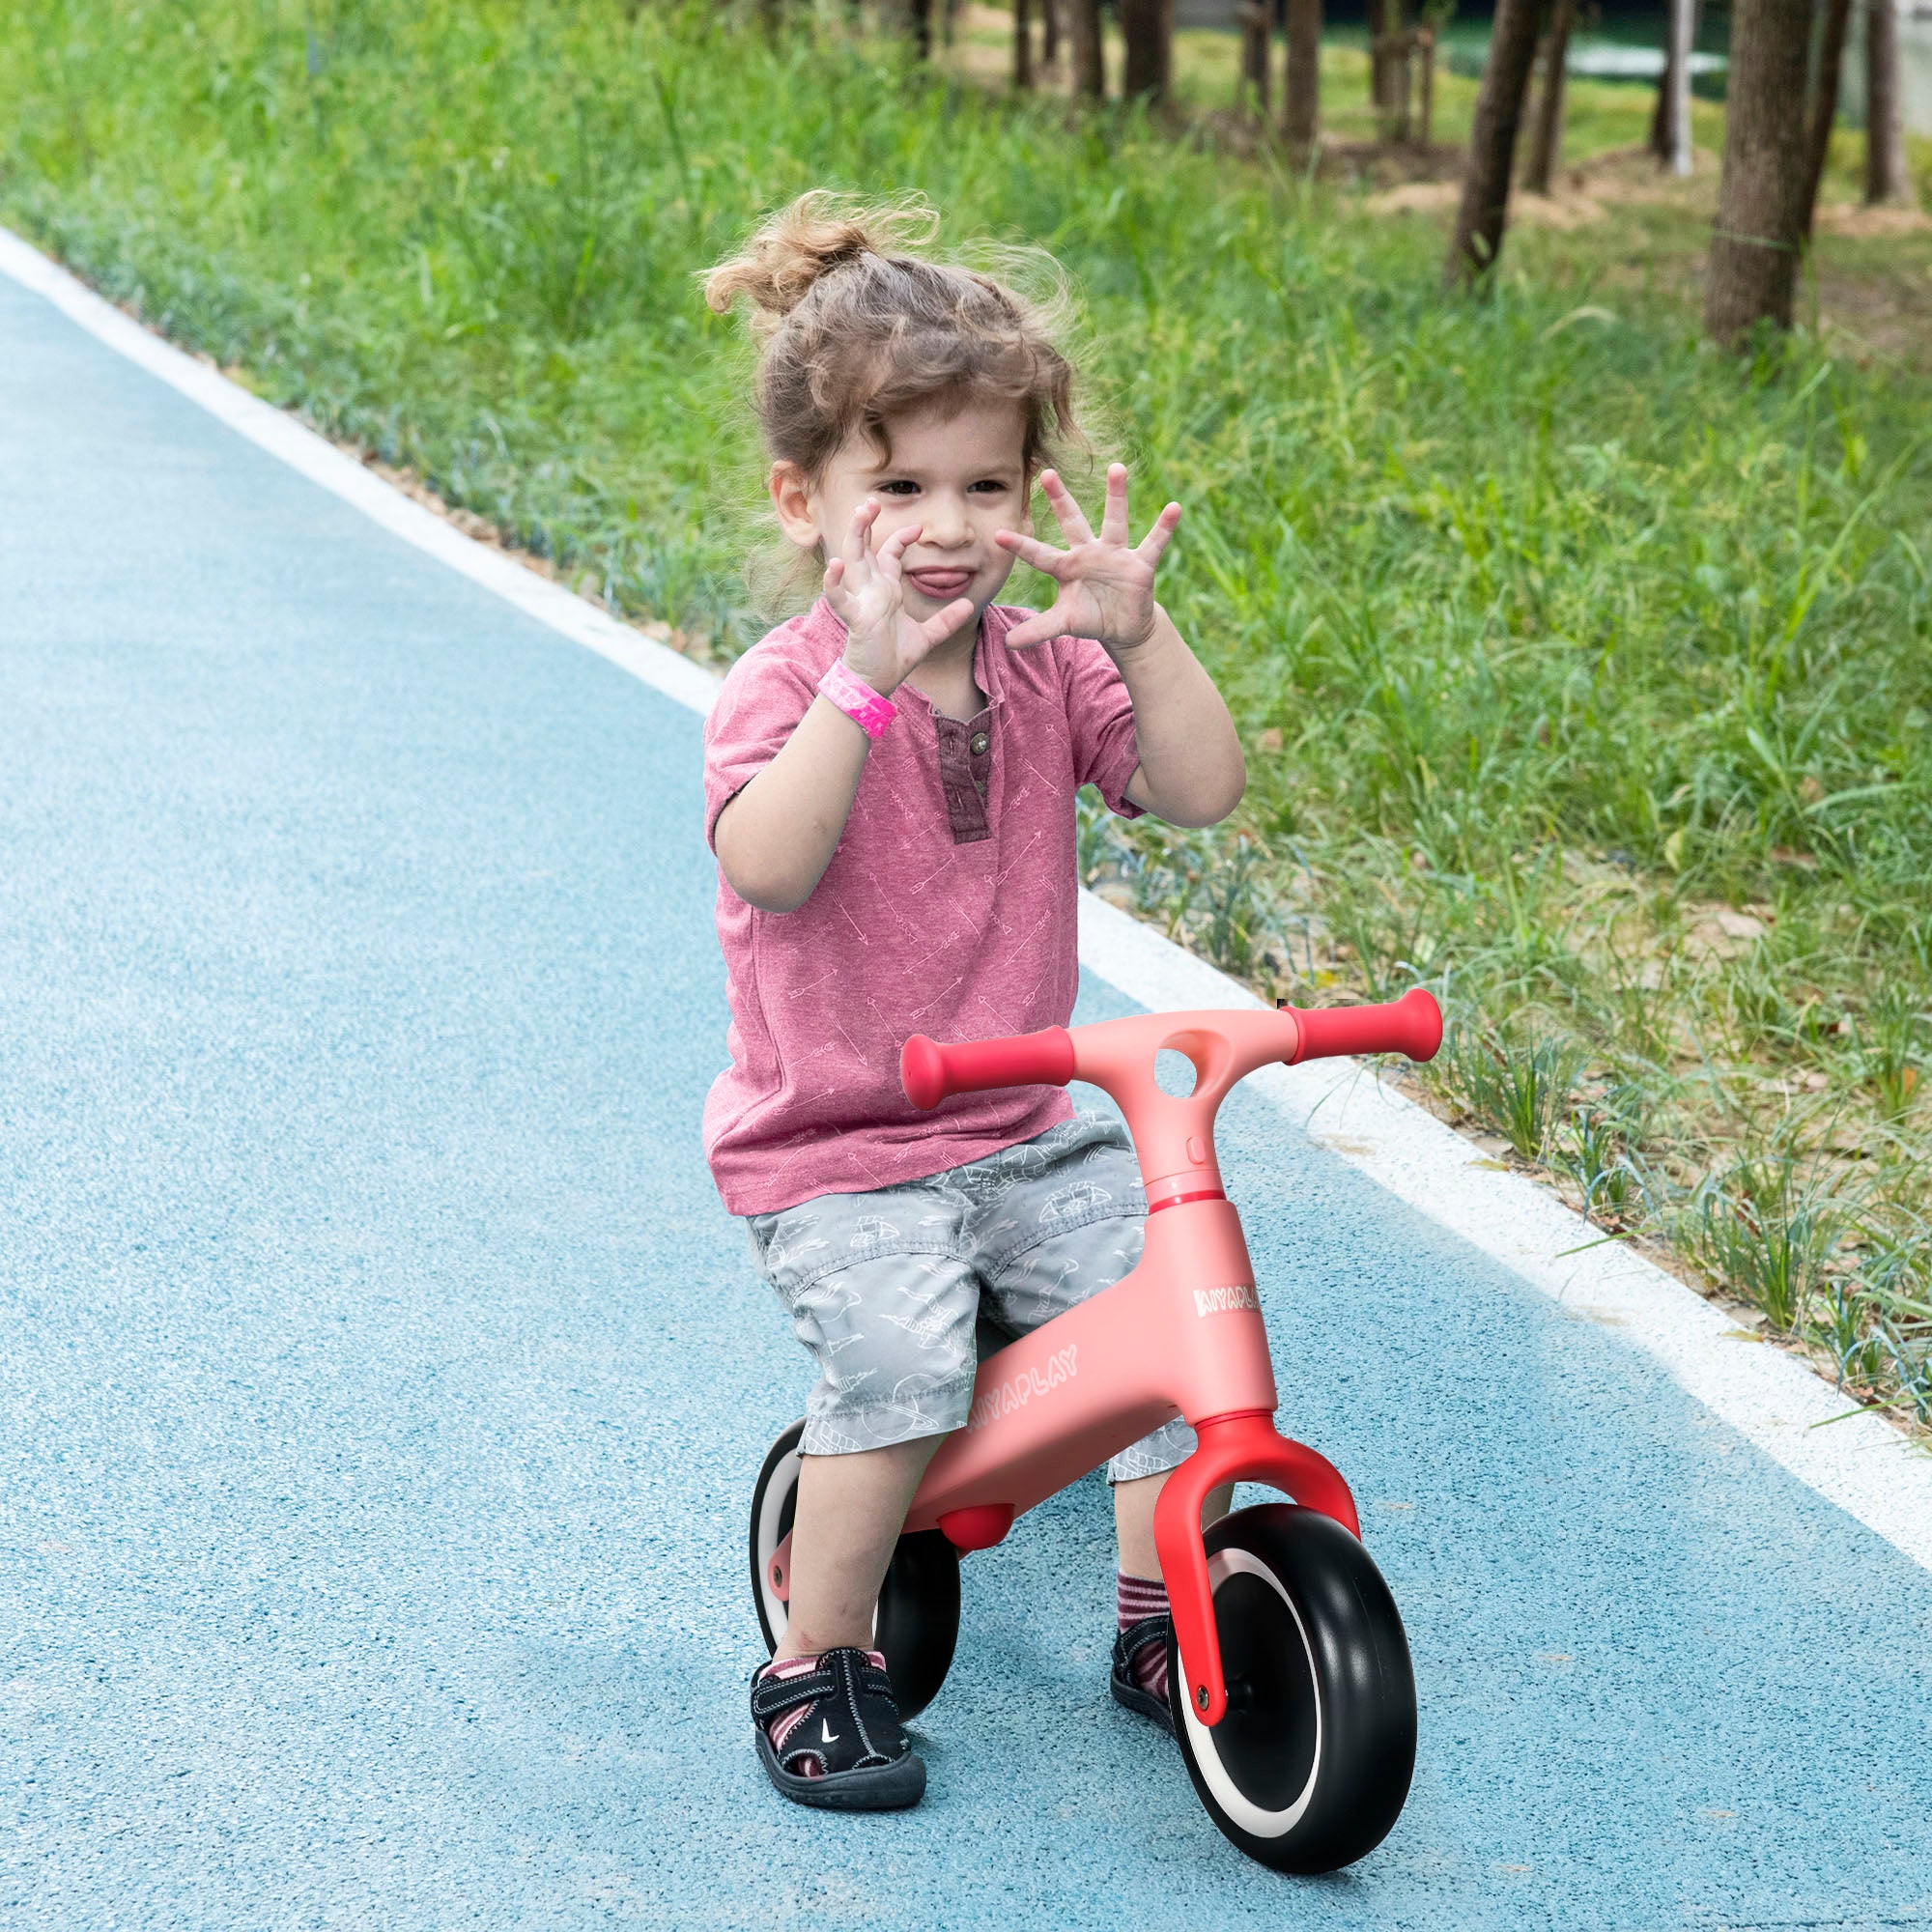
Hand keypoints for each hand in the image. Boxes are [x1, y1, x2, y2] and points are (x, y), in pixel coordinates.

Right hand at [823, 498, 975, 696]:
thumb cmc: (895, 657)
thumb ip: (947, 620)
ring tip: (859, 515)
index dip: (900, 537)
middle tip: (872, 501)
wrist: (877, 682)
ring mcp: (861, 601)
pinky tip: (833, 566)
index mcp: (885, 590)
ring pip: (851, 561)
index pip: (889, 554)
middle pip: (864, 548)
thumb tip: (967, 604)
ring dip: (854, 537)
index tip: (918, 528)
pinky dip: (833, 583)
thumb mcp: (928, 636)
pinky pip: (840, 598)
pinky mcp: (856, 618)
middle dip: (866, 524)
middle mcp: (871, 590)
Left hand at [993, 466, 1180, 651]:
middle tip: (1046, 472)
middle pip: (1072, 521)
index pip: (1039, 555)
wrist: (1123, 627)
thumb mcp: (1064, 624)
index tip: (997, 535)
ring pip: (1115, 521)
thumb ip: (1038, 630)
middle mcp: (1089, 553)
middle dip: (1060, 498)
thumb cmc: (1090, 618)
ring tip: (1117, 467)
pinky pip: (1154, 543)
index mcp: (1066, 567)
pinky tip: (1174, 508)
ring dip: (1116, 495)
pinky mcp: (1140, 564)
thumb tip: (1007, 644)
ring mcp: (1115, 555)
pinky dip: (1164, 527)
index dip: (1020, 546)